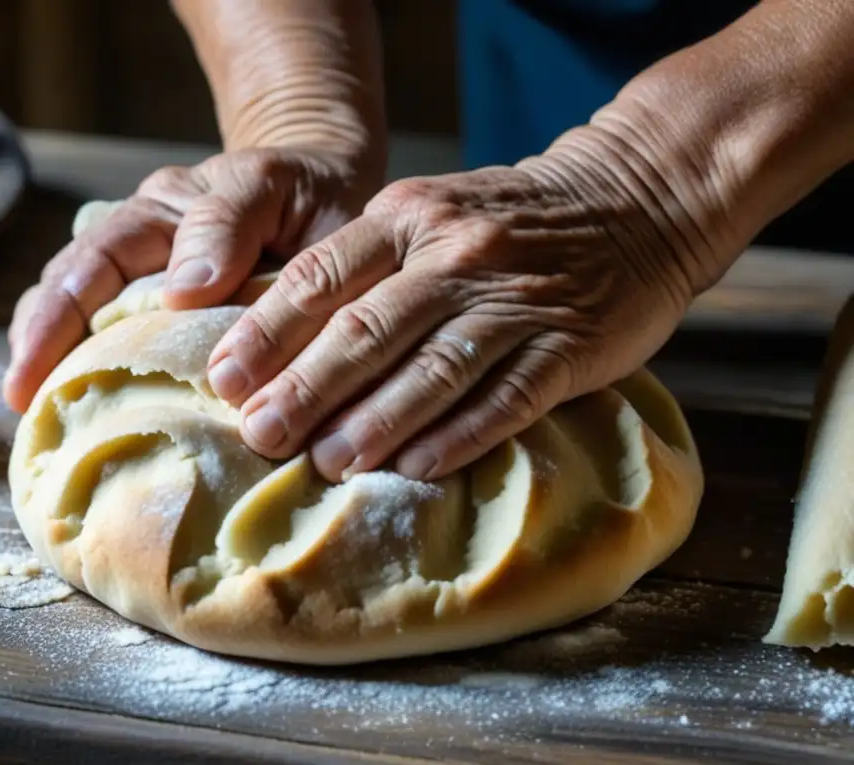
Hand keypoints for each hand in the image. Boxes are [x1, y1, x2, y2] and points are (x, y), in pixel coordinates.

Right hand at [3, 147, 376, 412]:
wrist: (340, 202)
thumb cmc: (303, 188)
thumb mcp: (269, 184)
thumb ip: (226, 221)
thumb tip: (180, 291)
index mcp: (157, 217)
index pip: (90, 265)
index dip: (54, 318)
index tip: (30, 369)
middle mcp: (150, 260)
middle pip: (76, 302)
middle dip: (43, 353)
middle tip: (22, 408)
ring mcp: (170, 299)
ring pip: (104, 334)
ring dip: (76, 375)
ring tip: (49, 423)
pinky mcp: (200, 336)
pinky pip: (156, 362)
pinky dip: (132, 390)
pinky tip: (115, 426)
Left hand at [206, 150, 714, 482]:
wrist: (637, 199)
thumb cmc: (512, 218)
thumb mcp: (432, 209)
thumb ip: (368, 261)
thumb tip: (284, 341)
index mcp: (409, 216)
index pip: (322, 277)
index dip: (267, 333)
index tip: (224, 380)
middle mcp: (456, 255)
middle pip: (367, 329)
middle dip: (305, 388)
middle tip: (260, 435)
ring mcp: (515, 300)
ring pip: (432, 370)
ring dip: (375, 423)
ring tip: (327, 463)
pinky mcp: (567, 346)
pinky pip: (505, 400)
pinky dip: (459, 436)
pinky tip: (418, 469)